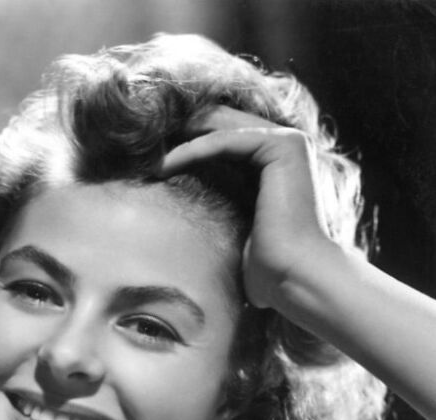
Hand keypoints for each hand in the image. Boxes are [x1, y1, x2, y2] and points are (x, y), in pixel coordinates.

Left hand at [157, 107, 334, 308]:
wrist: (296, 277)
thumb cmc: (269, 268)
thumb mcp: (235, 230)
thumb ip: (220, 208)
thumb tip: (182, 218)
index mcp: (275, 164)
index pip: (223, 139)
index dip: (185, 144)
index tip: (149, 160)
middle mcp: (285, 146)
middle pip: (221, 126)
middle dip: (179, 134)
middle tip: (138, 147)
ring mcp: (287, 143)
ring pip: (221, 127)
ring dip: (180, 139)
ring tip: (144, 154)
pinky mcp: (282, 147)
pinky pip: (225, 141)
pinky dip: (192, 150)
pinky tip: (164, 164)